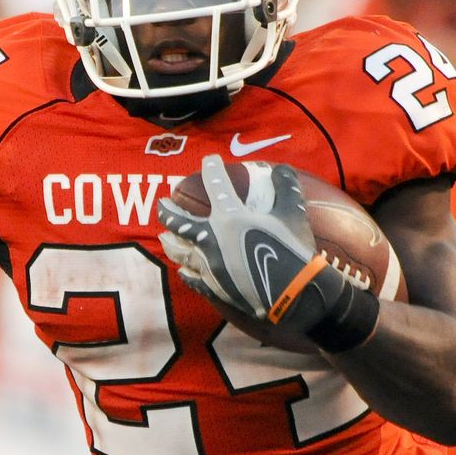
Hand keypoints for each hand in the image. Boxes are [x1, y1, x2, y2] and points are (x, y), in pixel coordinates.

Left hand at [157, 156, 355, 341]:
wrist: (292, 295)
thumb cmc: (292, 250)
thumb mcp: (293, 213)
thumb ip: (285, 186)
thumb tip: (283, 168)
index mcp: (230, 217)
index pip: (216, 183)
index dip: (212, 167)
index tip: (211, 160)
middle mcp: (211, 240)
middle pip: (179, 222)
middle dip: (167, 210)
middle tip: (162, 203)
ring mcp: (209, 266)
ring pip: (179, 251)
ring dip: (170, 241)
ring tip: (163, 236)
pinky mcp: (213, 287)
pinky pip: (192, 279)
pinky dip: (186, 273)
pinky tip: (182, 271)